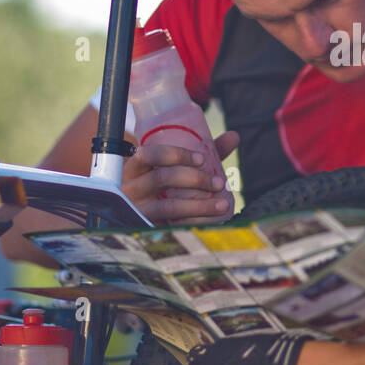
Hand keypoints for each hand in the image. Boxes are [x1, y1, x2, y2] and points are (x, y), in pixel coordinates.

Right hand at [122, 130, 238, 223]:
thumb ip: (201, 153)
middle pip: (162, 179)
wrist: (133, 215)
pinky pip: (173, 226)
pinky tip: (212, 220)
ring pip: (168, 207)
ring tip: (223, 204)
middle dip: (195, 179)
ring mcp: (138, 210)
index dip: (175, 155)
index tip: (202, 159)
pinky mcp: (147, 228)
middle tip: (220, 182)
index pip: (149, 154)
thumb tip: (234, 136)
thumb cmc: (157, 183)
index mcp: (134, 167)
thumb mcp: (171, 167)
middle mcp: (131, 187)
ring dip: (200, 206)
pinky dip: (196, 222)